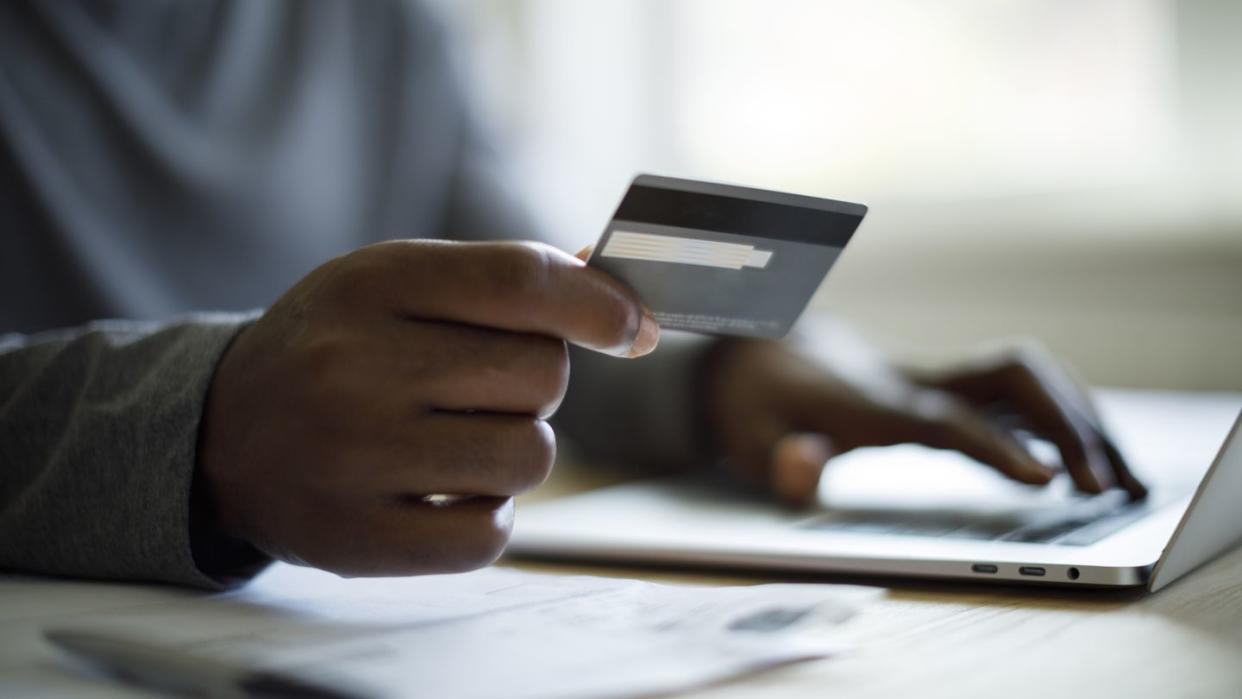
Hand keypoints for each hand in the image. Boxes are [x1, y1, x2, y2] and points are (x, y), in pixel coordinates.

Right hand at [198, 240, 657, 575]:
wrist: (224, 432)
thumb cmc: (340, 348)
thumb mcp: (398, 285)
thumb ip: (504, 283)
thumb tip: (623, 306)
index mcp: (372, 283)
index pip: (520, 282)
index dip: (598, 304)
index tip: (631, 326)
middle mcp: (355, 366)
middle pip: (543, 374)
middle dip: (535, 382)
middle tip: (478, 387)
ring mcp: (352, 457)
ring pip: (529, 456)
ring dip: (516, 450)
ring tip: (458, 439)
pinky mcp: (355, 539)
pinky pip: (489, 536)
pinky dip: (487, 515)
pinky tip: (444, 492)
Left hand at [704, 323, 1145, 506]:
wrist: (757, 349)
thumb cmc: (755, 403)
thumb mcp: (746, 439)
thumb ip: (777, 460)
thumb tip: (806, 465)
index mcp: (869, 401)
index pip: (944, 419)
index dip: (996, 446)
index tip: (1049, 479)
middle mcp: (912, 380)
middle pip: (1008, 376)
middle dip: (1065, 423)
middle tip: (1104, 488)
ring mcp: (933, 377)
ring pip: (1025, 377)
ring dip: (1080, 418)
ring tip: (1124, 482)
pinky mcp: (944, 385)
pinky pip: (1017, 393)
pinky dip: (1062, 420)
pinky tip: (1090, 460)